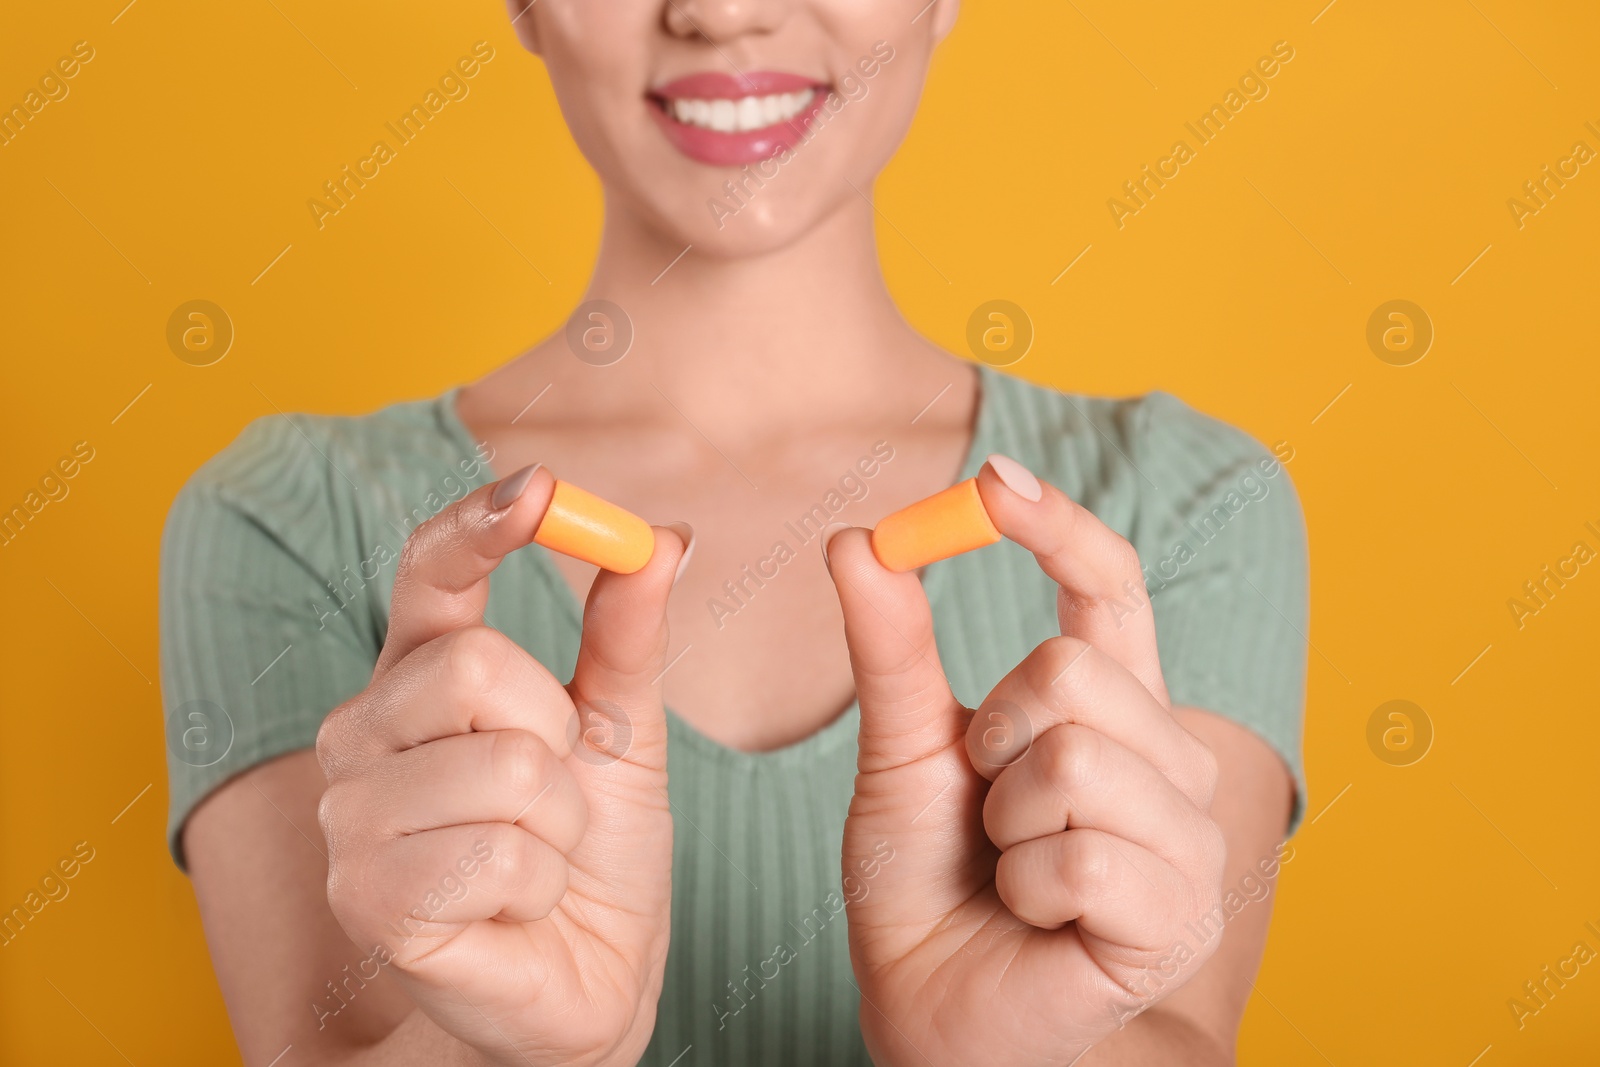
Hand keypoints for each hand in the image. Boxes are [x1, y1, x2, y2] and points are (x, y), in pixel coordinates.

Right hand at [315, 466, 686, 1066]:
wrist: (588, 977)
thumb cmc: (594, 850)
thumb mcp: (625, 731)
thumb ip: (626, 634)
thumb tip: (661, 535)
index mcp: (420, 677)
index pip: (426, 575)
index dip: (477, 527)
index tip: (539, 487)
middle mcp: (364, 736)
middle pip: (475, 668)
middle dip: (560, 737)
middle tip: (558, 793)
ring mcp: (352, 820)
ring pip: (503, 769)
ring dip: (560, 825)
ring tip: (538, 859)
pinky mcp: (367, 900)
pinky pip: (497, 855)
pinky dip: (539, 886)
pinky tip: (513, 909)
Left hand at [825, 458, 1225, 1065]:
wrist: (933, 1012)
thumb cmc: (928, 885)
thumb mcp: (901, 754)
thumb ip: (893, 651)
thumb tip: (857, 538)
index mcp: (1111, 709)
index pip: (1110, 590)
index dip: (1058, 528)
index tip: (992, 481)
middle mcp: (1169, 762)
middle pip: (1074, 670)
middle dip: (991, 737)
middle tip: (984, 807)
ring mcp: (1188, 841)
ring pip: (1078, 761)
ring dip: (1004, 822)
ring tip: (1010, 869)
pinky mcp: (1181, 917)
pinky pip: (1084, 858)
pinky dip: (1025, 888)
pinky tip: (1034, 917)